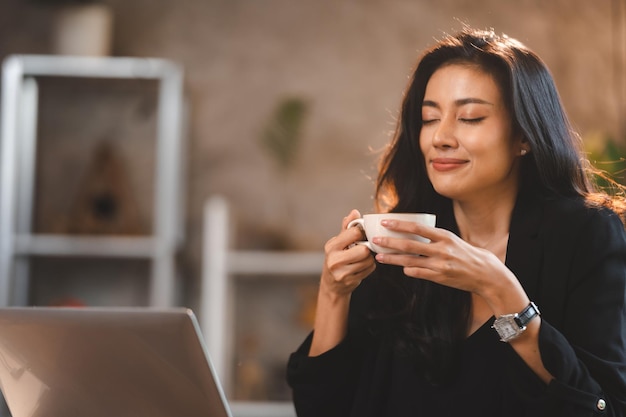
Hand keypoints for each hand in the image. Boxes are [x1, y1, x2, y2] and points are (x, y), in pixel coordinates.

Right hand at [320, 209, 376, 299]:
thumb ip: (346, 227)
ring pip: (368, 260)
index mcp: (331, 246)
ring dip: (369, 258)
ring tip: (362, 258)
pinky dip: (369, 267)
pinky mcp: (350, 281)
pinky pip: (369, 269)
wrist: (332, 284)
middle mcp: (334, 259)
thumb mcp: (337, 242)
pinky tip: (362, 266)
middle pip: (363, 249)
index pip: (354, 233)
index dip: (361, 233)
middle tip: (363, 248)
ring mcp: (342, 272)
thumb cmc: (337, 258)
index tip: (361, 236)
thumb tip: (355, 212)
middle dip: (366, 249)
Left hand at [371, 219, 513, 297]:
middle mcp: (441, 249)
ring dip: (392, 259)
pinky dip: (408, 270)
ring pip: (410, 260)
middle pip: (409, 244)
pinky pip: (418, 273)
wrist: (487, 275)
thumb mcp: (454, 241)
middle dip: (390, 242)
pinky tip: (401, 268)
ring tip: (379, 257)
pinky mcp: (440, 277)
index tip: (385, 222)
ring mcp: (440, 265)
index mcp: (445, 236)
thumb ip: (436, 238)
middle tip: (375, 240)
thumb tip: (415, 234)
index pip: (417, 227)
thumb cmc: (469, 255)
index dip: (399, 224)